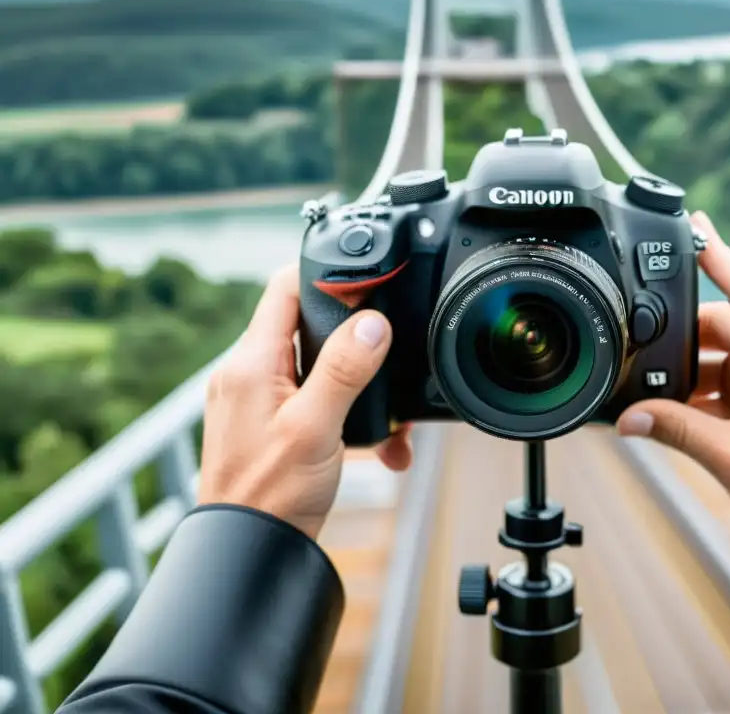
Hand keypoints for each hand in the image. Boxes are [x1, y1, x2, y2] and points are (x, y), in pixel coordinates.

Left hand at [198, 264, 411, 540]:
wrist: (247, 551)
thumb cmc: (271, 495)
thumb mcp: (316, 426)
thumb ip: (345, 370)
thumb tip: (372, 323)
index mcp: (250, 362)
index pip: (284, 287)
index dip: (325, 275)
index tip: (365, 282)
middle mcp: (246, 373)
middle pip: (306, 325)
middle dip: (353, 339)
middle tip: (386, 354)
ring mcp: (254, 399)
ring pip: (315, 367)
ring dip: (356, 385)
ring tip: (387, 418)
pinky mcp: (266, 424)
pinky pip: (312, 401)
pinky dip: (345, 414)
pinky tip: (375, 444)